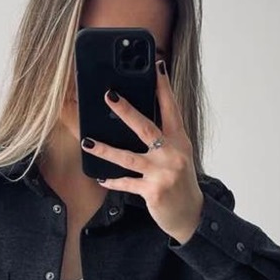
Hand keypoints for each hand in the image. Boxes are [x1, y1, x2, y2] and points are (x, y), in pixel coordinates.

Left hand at [79, 61, 204, 244]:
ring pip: (128, 157)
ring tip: (88, 142)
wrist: (191, 215)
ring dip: (106, 149)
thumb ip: (164, 138)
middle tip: (109, 95)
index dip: (164, 86)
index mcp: (180, 141)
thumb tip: (136, 119)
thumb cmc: (181, 182)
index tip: (157, 65)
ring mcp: (162, 173)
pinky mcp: (153, 191)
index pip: (172, 108)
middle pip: (146, 127)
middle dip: (127, 111)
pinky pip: (126, 182)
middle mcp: (172, 154)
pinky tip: (100, 177)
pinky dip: (112, 180)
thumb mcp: (179, 155)